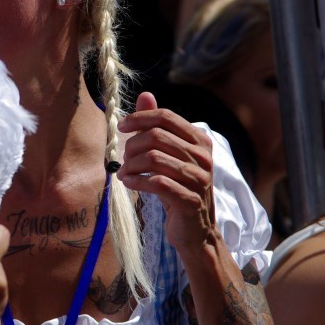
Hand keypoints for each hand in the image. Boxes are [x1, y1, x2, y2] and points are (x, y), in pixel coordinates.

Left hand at [117, 91, 216, 251]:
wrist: (195, 230)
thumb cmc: (178, 188)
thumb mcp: (169, 155)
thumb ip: (158, 126)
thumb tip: (145, 95)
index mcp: (200, 140)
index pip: (165, 116)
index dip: (139, 118)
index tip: (121, 127)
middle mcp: (203, 156)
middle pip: (156, 136)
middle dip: (132, 146)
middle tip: (124, 160)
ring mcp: (199, 178)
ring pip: (153, 159)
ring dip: (131, 165)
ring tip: (124, 173)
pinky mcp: (190, 200)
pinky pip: (156, 183)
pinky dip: (137, 181)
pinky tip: (129, 183)